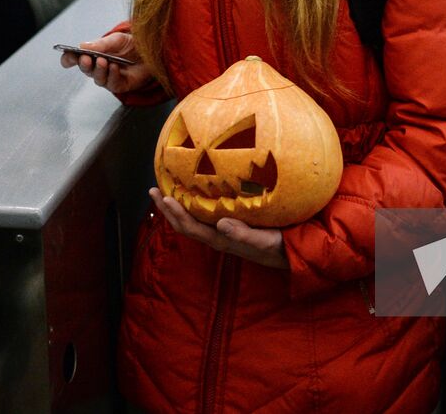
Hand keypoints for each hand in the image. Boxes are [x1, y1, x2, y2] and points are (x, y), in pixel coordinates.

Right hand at [60, 31, 153, 94]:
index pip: (75, 59)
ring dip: (99, 70)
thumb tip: (82, 46)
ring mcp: (108, 77)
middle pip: (85, 69)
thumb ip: (101, 44)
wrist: (153, 52)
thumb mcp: (117, 40)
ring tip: (103, 61)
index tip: (68, 54)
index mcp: (92, 54)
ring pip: (98, 79)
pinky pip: (112, 84)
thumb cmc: (132, 44)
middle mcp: (97, 68)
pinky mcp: (120, 85)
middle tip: (86, 58)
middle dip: (84, 64)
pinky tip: (114, 67)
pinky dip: (112, 75)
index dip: (69, 58)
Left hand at [149, 187, 287, 268]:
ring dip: (176, 208)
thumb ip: (244, 235)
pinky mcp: (230, 228)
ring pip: (192, 221)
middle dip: (167, 209)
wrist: (292, 255)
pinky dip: (192, 206)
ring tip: (165, 191)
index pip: (191, 227)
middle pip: (185, 224)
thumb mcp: (265, 241)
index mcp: (222, 239)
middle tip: (153, 190)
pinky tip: (193, 195)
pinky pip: (204, 217)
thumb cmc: (279, 247)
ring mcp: (223, 233)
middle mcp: (218, 237)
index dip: (176, 213)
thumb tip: (220, 223)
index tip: (164, 197)